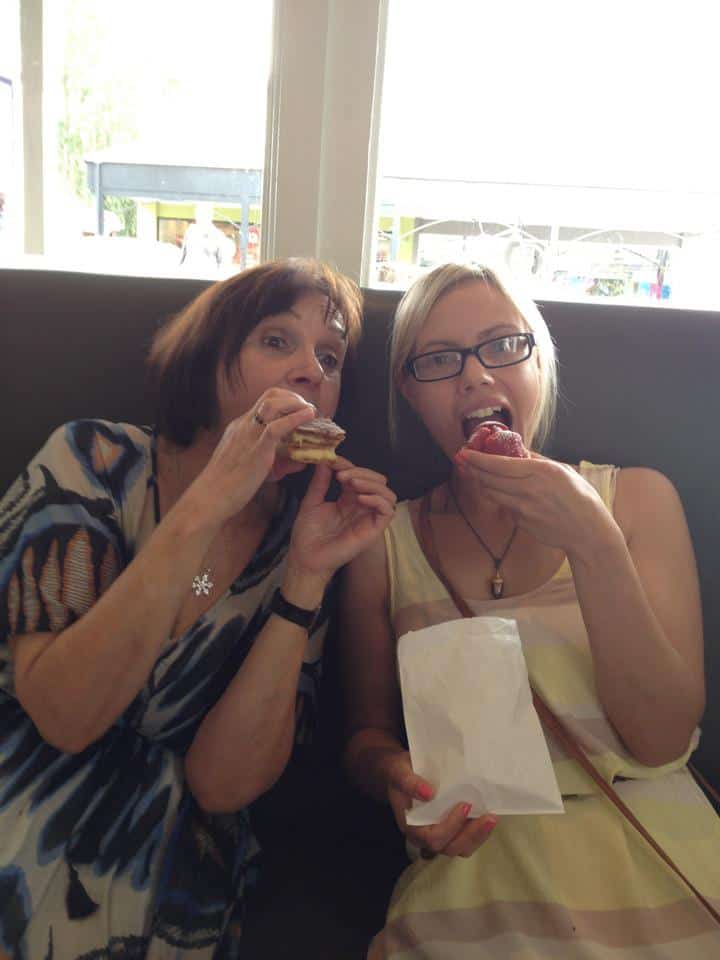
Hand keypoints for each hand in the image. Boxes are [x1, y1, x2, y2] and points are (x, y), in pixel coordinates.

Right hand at [185, 389, 316, 526]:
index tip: (299, 409)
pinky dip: (295, 418)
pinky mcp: (257, 449)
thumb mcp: (251, 466)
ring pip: (272, 403)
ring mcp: (249, 434)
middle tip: (307, 407)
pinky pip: (277, 427)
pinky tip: (308, 417)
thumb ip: (275, 462)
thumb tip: (299, 462)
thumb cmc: (228, 486)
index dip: (285, 400)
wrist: (211, 496)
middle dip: (293, 396)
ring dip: (296, 402)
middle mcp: (244, 425)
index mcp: (240, 427)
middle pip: (270, 395)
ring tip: (310, 411)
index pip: (264, 402)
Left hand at [286, 457, 396, 582]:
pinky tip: (360, 498)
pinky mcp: (374, 530)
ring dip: (371, 483)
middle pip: (377, 480)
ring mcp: (369, 518)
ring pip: (387, 493)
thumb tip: (324, 460)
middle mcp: (362, 507)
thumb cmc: (307, 534)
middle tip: (342, 475)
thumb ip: (320, 482)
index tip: (333, 462)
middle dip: (362, 472)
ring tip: (351, 483)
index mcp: (348, 499)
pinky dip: (377, 499)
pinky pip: (387, 511)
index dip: (350, 465)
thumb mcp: (311, 502)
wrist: (306, 558)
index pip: (360, 475)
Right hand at [383, 750, 496, 858]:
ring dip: (478, 836)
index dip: (451, 826)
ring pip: (460, 848)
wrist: (400, 772)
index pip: (432, 837)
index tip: (465, 805)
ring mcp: (438, 835)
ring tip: (492, 818)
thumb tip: (428, 793)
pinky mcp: (449, 830)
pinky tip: (488, 816)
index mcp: (411, 826)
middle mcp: (424, 836)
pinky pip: (465, 839)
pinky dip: (478, 832)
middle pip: (449, 848)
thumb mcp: (399, 771)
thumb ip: (409, 782)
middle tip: (489, 816)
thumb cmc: (399, 772)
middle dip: (471, 835)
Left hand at [454, 448, 615, 556]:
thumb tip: (517, 450)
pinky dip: (501, 498)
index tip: (464, 453)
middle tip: (463, 462)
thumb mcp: (562, 470)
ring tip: (479, 475)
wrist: (587, 530)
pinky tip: (504, 493)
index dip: (478, 459)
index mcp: (540, 471)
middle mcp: (529, 489)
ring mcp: (524, 508)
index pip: (499, 464)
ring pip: (492, 493)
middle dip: (473, 469)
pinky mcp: (522, 522)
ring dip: (483, 483)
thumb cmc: (579, 497)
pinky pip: (505, 507)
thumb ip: (537, 460)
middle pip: (489, 479)